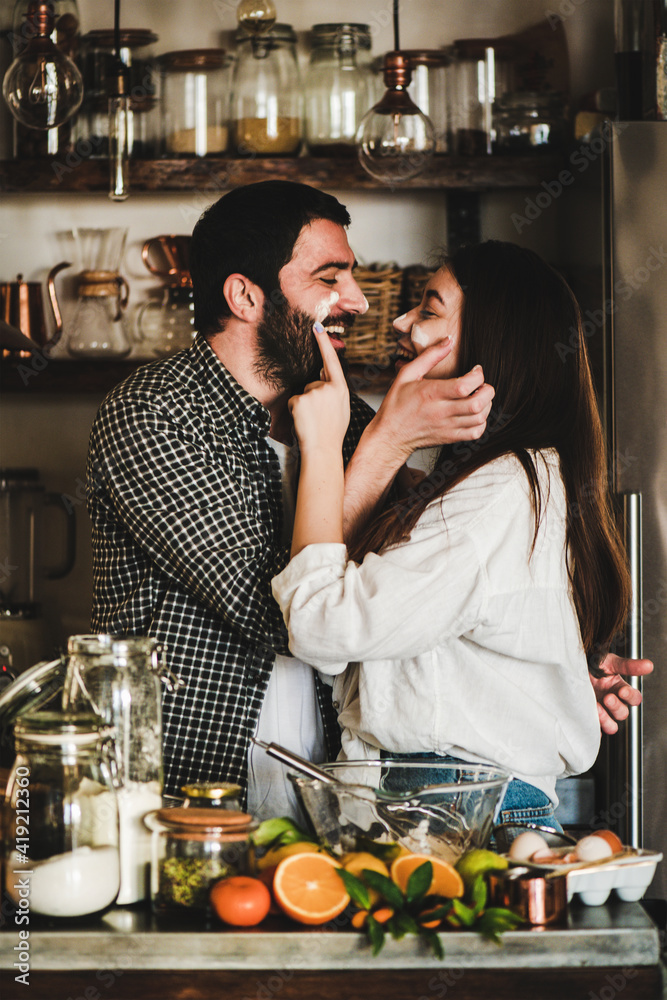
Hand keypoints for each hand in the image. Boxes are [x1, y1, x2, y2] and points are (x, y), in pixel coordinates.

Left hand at [288, 323, 349, 456]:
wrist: (323, 450)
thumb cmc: (332, 432)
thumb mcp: (341, 407)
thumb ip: (334, 390)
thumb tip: (323, 374)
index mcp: (341, 388)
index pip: (331, 360)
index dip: (323, 343)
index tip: (316, 326)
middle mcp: (328, 387)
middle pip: (313, 383)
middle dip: (312, 397)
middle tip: (320, 418)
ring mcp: (314, 393)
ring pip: (302, 393)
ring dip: (303, 406)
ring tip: (312, 421)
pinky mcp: (300, 400)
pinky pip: (293, 401)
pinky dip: (294, 412)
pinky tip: (303, 422)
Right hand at [374, 341, 495, 460]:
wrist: (390, 435)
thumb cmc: (397, 403)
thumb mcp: (407, 374)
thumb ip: (430, 356)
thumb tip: (449, 340)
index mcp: (430, 393)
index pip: (464, 386)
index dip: (478, 376)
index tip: (476, 370)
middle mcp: (440, 412)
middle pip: (477, 403)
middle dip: (487, 390)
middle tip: (481, 385)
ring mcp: (446, 427)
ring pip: (479, 418)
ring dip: (486, 405)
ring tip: (479, 397)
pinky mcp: (449, 437)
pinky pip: (475, 433)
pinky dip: (481, 422)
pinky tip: (474, 413)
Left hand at [590, 653, 653, 734]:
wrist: (569, 667)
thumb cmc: (591, 664)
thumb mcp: (609, 662)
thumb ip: (628, 666)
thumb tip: (648, 665)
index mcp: (619, 689)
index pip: (634, 699)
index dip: (630, 697)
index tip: (622, 691)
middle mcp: (611, 701)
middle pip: (622, 714)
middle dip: (616, 707)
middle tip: (607, 697)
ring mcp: (600, 710)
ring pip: (612, 726)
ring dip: (606, 720)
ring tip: (597, 708)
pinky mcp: (588, 716)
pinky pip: (594, 730)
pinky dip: (593, 729)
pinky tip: (588, 720)